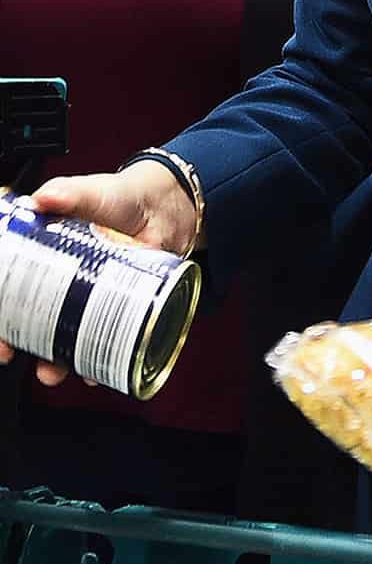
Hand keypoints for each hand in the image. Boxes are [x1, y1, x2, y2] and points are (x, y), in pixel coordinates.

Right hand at [0, 166, 196, 385]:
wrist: (164, 210)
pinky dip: (100, 360)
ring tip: (52, 371)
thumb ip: (65, 193)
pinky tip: (96, 371)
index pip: (7, 287)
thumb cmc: (118, 199)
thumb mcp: (88, 192)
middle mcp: (61, 283)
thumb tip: (41, 200)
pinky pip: (107, 342)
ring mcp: (90, 299)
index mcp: (41, 255)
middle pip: (27, 319)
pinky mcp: (121, 310)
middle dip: (15, 342)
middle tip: (10, 352)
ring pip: (65, 338)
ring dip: (56, 361)